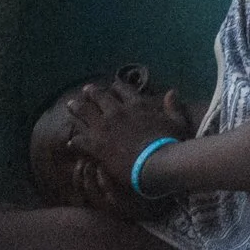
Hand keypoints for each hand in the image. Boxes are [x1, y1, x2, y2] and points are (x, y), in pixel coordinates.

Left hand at [64, 80, 189, 191]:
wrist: (155, 163)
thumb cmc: (170, 144)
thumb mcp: (178, 123)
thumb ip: (173, 107)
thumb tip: (172, 92)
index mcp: (136, 105)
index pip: (123, 89)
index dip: (116, 87)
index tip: (112, 86)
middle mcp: (117, 112)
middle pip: (99, 96)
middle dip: (92, 92)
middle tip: (86, 90)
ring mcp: (104, 127)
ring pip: (84, 112)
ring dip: (77, 108)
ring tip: (71, 105)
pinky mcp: (95, 144)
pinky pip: (79, 139)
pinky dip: (75, 140)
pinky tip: (71, 142)